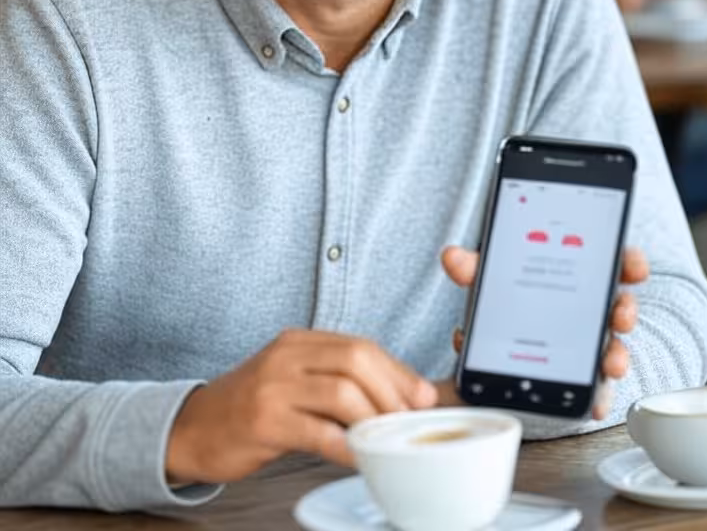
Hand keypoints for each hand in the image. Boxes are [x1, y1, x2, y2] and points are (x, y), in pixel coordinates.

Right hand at [165, 328, 436, 483]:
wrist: (191, 428)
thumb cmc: (251, 407)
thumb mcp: (292, 381)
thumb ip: (335, 382)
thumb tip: (399, 396)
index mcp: (298, 341)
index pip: (360, 346)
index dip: (397, 371)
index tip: (421, 397)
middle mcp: (286, 355)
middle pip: (356, 361)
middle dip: (392, 392)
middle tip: (408, 421)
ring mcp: (273, 386)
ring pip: (341, 392)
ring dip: (373, 419)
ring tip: (386, 441)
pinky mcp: (263, 420)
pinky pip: (318, 431)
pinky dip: (346, 446)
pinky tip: (358, 459)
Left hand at [439, 245, 649, 419]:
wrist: (502, 333)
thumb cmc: (508, 294)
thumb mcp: (491, 277)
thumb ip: (475, 267)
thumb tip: (452, 258)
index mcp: (579, 272)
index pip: (614, 260)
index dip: (629, 261)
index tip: (634, 266)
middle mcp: (592, 307)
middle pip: (620, 305)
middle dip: (625, 310)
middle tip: (620, 315)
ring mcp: (589, 342)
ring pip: (614, 347)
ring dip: (617, 355)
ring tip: (610, 364)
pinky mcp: (580, 374)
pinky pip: (596, 386)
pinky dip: (597, 396)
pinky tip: (593, 404)